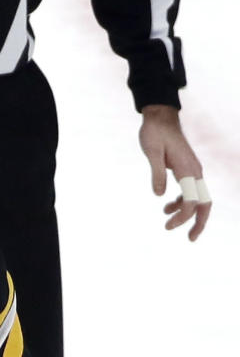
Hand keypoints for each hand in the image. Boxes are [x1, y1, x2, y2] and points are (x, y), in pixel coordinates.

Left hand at [139, 105, 211, 240]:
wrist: (160, 117)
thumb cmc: (154, 133)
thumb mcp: (152, 152)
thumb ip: (156, 173)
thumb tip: (160, 196)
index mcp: (188, 169)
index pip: (191, 201)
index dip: (182, 217)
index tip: (167, 226)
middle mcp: (195, 171)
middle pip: (204, 202)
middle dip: (199, 222)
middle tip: (191, 239)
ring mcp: (192, 170)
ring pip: (198, 197)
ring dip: (187, 213)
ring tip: (169, 224)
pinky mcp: (186, 168)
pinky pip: (189, 190)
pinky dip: (181, 201)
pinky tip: (166, 206)